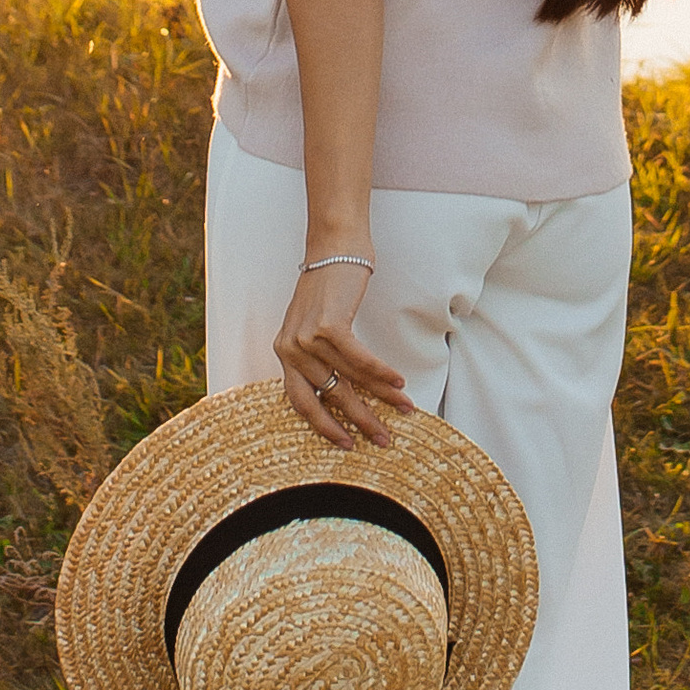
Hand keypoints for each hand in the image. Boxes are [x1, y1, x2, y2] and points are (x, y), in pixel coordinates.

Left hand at [273, 258, 409, 451]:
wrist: (334, 245)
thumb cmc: (330, 286)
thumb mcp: (314, 324)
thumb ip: (320, 356)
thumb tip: (347, 392)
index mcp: (284, 352)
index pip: (300, 401)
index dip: (324, 426)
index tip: (346, 443)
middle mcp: (290, 348)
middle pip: (329, 397)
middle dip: (359, 421)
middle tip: (383, 440)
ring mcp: (307, 337)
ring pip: (349, 379)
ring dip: (381, 397)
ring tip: (405, 409)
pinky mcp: (328, 325)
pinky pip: (359, 359)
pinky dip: (382, 373)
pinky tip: (399, 383)